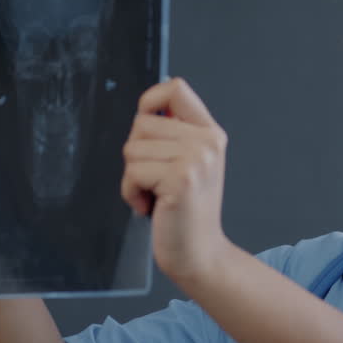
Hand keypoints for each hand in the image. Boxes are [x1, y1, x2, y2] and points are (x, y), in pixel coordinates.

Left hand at [121, 77, 231, 288]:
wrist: (199, 254)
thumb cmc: (185, 211)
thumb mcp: (189, 163)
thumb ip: (174, 135)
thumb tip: (148, 107)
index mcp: (210, 133)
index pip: (175, 88)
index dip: (150, 101)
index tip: (148, 132)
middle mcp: (208, 142)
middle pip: (142, 123)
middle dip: (137, 153)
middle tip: (157, 180)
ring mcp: (197, 159)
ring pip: (133, 148)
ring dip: (133, 177)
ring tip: (155, 195)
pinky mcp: (181, 179)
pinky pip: (132, 172)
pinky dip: (132, 193)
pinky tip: (151, 207)